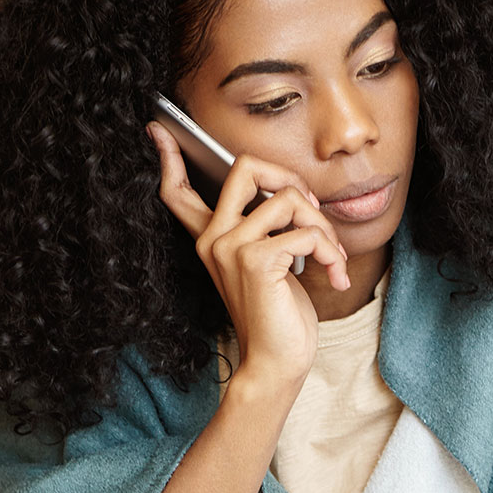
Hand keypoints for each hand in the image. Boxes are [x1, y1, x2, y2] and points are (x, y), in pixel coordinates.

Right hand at [148, 122, 350, 392]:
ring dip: (324, 226)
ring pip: (289, 198)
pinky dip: (330, 251)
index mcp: (211, 238)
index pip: (178, 192)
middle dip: (292, 179)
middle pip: (246, 166)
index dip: (169, 158)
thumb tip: (290, 193)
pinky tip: (334, 274)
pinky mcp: (254, 260)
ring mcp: (230, 247)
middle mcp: (214, 238)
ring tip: (332, 257)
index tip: (158, 129)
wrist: (277, 363)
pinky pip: (305, 231)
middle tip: (313, 214)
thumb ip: (267, 230)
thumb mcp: (269, 265)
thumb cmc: (278, 316)